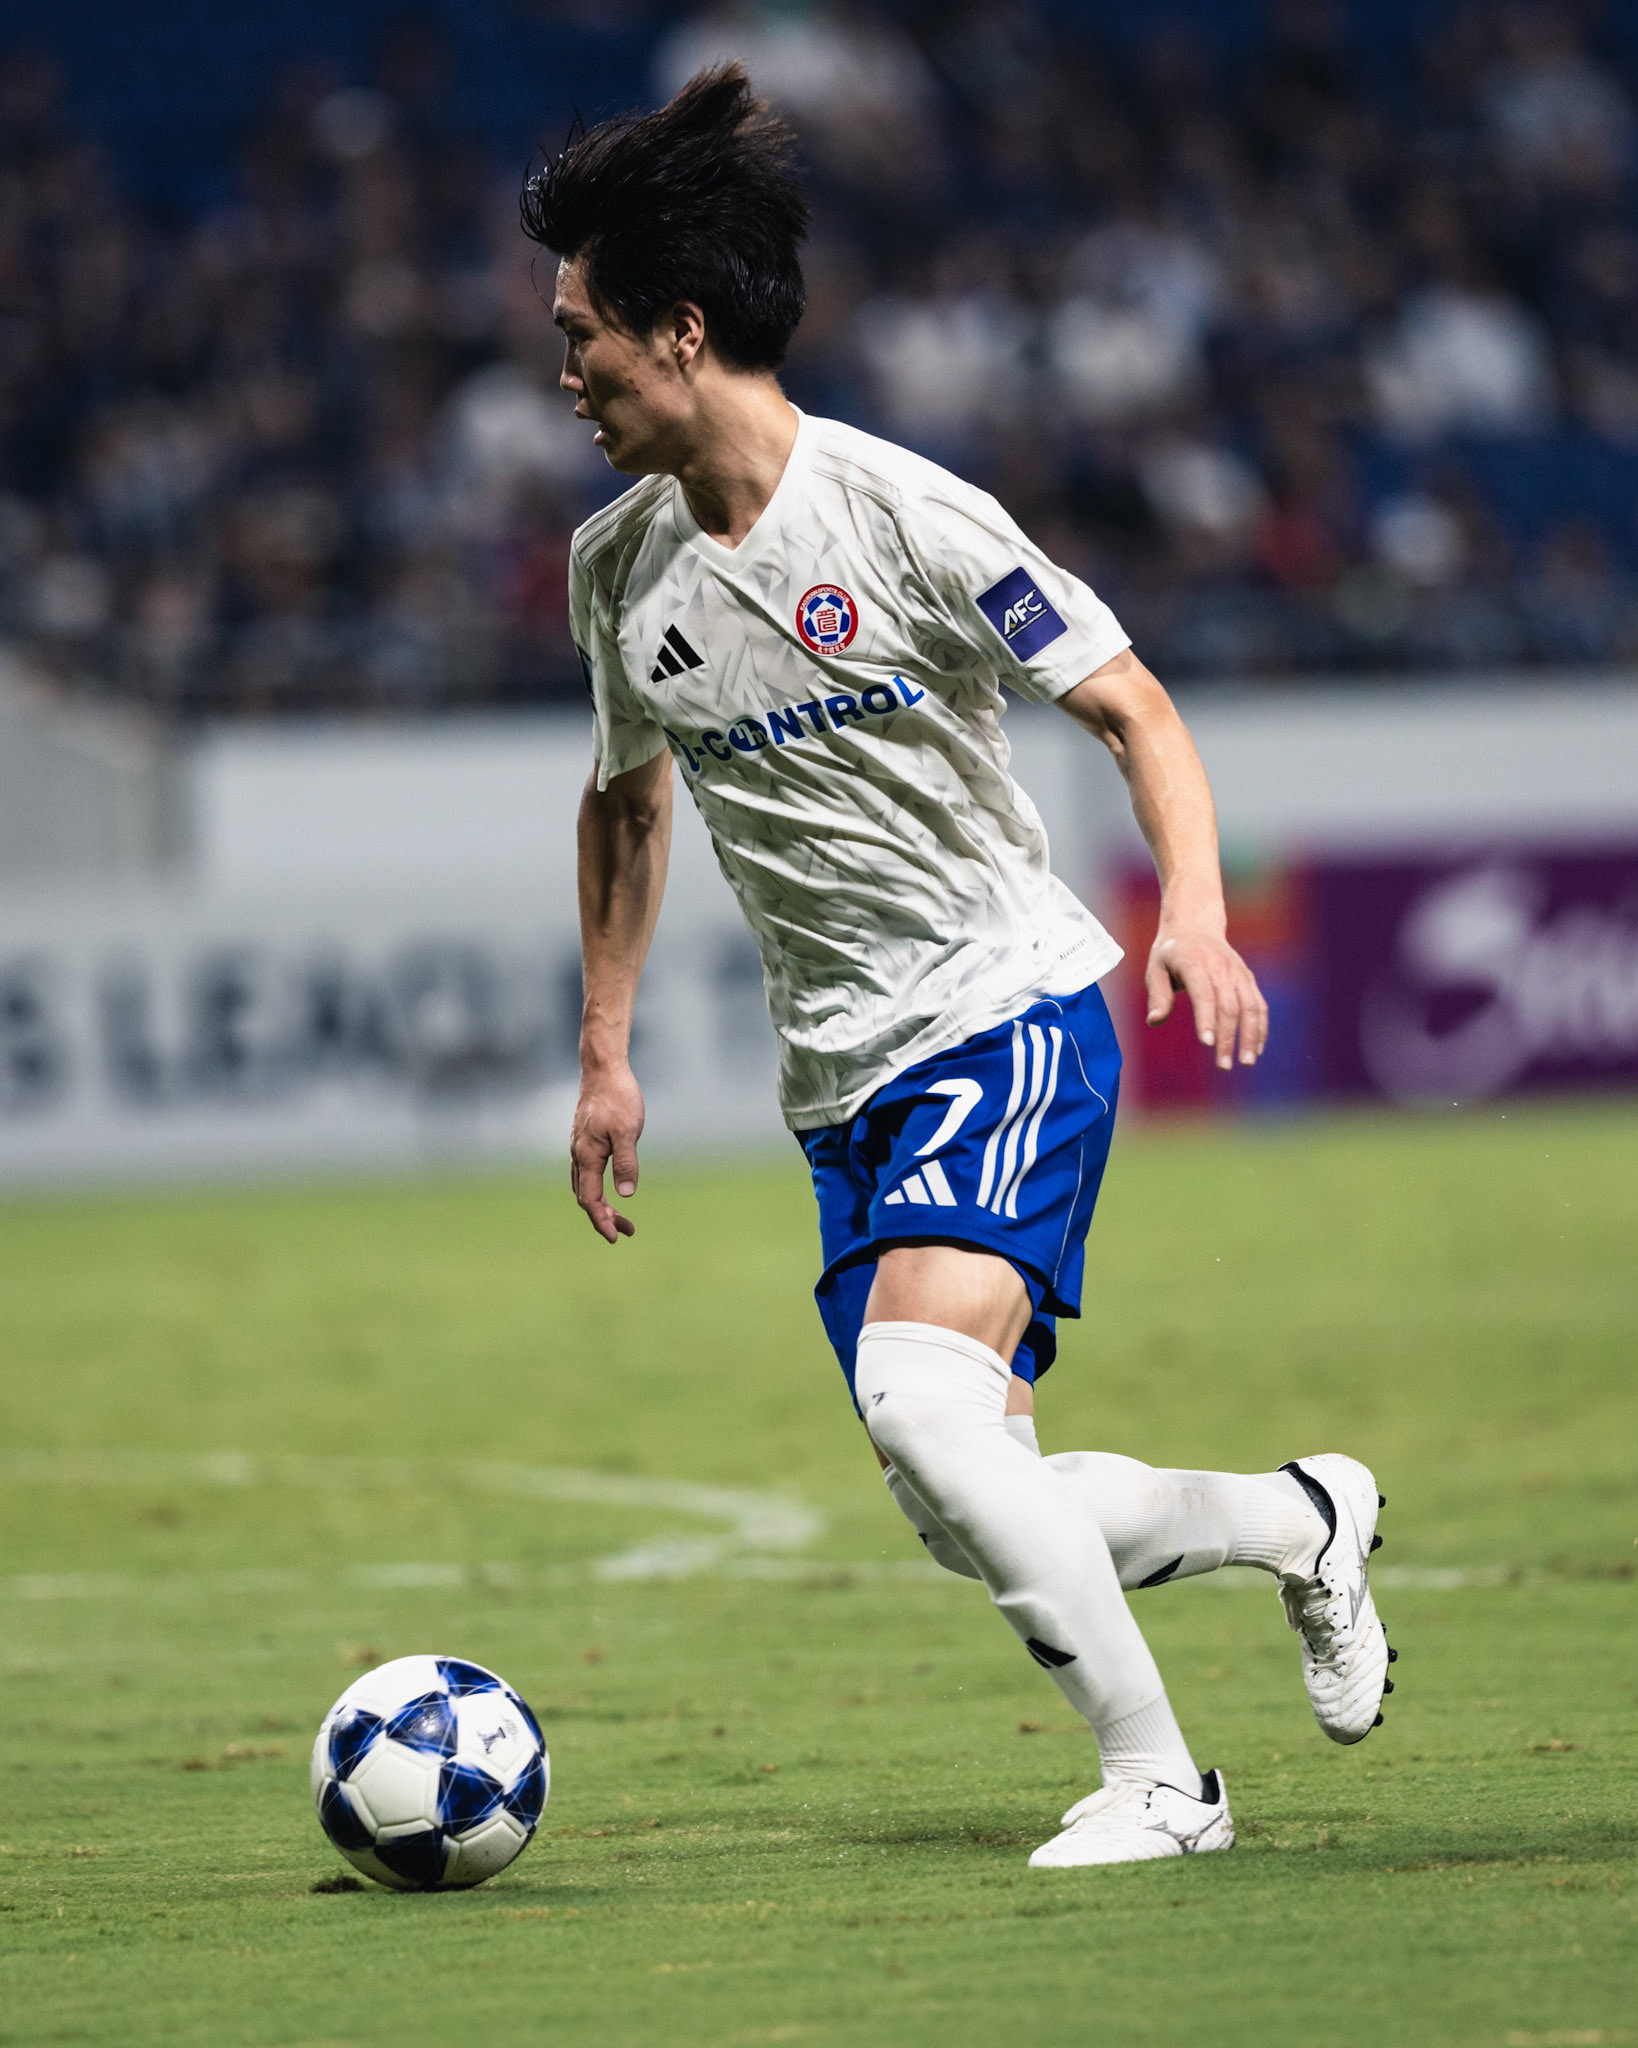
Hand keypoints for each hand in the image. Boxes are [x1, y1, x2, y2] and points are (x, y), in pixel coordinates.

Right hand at [570, 1060, 645, 1241]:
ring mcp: (579, 1146)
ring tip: (621, 1215)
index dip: (602, 1221)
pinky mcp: (584, 1139)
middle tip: (627, 1230)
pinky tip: (610, 1187)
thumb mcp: (629, 1131)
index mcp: (587, 1156)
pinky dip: (596, 1188)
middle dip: (604, 1217)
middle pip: (586, 1197)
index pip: (591, 1200)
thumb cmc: (618, 1097)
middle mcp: (578, 1154)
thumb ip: (626, 1163)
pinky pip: (585, 1172)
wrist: (603, 1068)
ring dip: (600, 1204)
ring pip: (584, 1185)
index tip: (615, 1237)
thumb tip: (626, 1194)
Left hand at [1145, 925, 1268, 1071]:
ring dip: (1251, 1035)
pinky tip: (1258, 1048)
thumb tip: (1154, 1021)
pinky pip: (1259, 1005)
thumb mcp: (1156, 968)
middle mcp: (1220, 968)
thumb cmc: (1171, 952)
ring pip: (1250, 1006)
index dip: (1206, 1019)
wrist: (1196, 925)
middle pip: (1229, 1006)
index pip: (1204, 994)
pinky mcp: (1247, 979)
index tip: (1208, 1043)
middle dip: (1228, 1037)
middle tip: (1224, 1065)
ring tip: (1247, 1062)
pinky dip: (1261, 1027)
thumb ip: (1157, 995)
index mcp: (1194, 963)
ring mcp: (1237, 973)